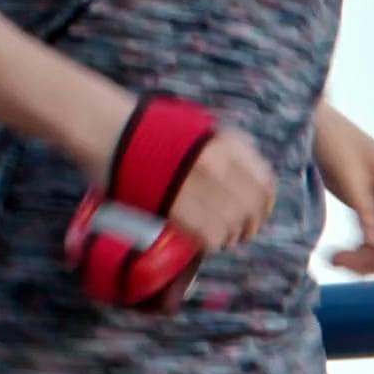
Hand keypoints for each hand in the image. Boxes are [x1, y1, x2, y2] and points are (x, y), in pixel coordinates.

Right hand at [158, 120, 276, 249]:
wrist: (108, 131)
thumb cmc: (154, 133)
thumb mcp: (202, 129)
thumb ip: (232, 152)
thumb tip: (257, 184)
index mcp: (225, 145)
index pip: (264, 185)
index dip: (265, 206)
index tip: (258, 214)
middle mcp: (215, 164)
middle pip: (251, 210)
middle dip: (249, 226)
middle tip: (239, 232)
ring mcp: (195, 185)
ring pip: (233, 226)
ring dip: (229, 237)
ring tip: (219, 237)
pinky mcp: (174, 205)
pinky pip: (209, 236)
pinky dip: (211, 243)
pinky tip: (204, 241)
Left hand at [315, 108, 373, 275]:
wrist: (312, 120)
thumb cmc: (331, 141)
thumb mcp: (348, 179)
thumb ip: (366, 213)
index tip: (371, 267)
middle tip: (342, 266)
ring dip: (364, 256)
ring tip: (332, 261)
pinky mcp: (365, 201)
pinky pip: (369, 234)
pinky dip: (356, 247)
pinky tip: (335, 253)